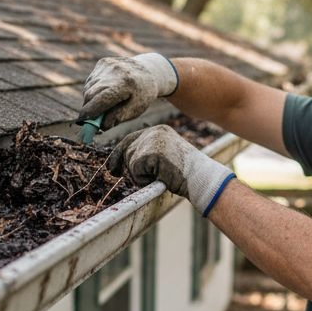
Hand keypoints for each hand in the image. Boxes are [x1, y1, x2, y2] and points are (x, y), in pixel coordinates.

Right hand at [80, 53, 178, 129]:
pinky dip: (93, 91)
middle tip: (88, 121)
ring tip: (100, 107)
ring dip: (90, 100)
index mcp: (126, 83)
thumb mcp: (136, 109)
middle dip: (87, 108)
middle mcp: (115, 71)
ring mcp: (107, 65)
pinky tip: (102, 94)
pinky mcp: (103, 62)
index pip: (101, 99)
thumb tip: (101, 126)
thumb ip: (118, 117)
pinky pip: (91, 81)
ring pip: (89, 87)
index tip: (82, 122)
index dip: (90, 111)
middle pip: (91, 93)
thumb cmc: (143, 94)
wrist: (149, 70)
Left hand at [107, 126, 233, 212]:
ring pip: (130, 161)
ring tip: (159, 177)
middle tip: (141, 179)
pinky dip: (143, 179)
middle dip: (127, 168)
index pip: (130, 139)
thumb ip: (147, 155)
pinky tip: (159, 178)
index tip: (111, 168)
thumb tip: (121, 163)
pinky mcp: (151, 153)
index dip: (118, 154)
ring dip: (139, 175)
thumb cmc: (185, 174)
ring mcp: (153, 141)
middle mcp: (155, 131)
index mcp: (159, 130)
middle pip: (127, 151)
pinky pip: (135, 170)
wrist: (200, 178)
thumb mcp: (165, 157)